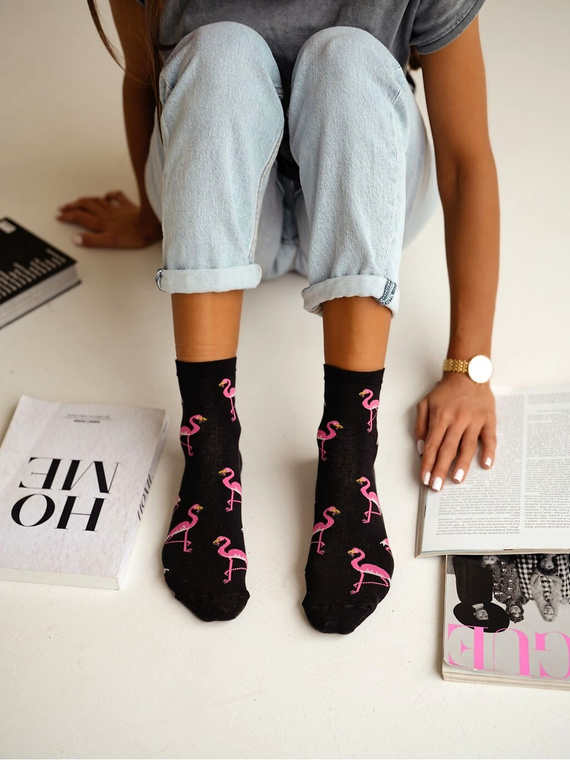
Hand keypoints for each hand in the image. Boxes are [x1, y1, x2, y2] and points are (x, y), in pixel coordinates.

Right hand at [56, 191, 161, 247]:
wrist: (150, 225)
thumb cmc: (133, 235)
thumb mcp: (110, 241)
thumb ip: (92, 240)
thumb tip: (75, 239)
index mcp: (101, 222)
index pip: (80, 217)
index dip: (68, 216)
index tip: (58, 216)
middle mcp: (106, 214)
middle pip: (85, 206)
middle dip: (72, 206)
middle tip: (63, 207)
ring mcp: (117, 209)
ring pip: (97, 201)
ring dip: (85, 200)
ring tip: (78, 201)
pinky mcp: (128, 206)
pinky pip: (117, 197)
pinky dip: (109, 195)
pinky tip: (106, 195)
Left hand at [415, 371, 495, 491]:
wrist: (468, 374)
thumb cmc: (446, 391)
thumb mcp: (425, 403)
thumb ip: (421, 424)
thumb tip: (420, 447)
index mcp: (440, 417)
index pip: (431, 446)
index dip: (427, 463)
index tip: (424, 478)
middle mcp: (457, 420)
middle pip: (447, 450)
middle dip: (441, 470)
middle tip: (437, 486)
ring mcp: (474, 420)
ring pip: (467, 447)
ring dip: (462, 465)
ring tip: (457, 480)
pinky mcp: (489, 420)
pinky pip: (490, 438)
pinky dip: (489, 452)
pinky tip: (486, 465)